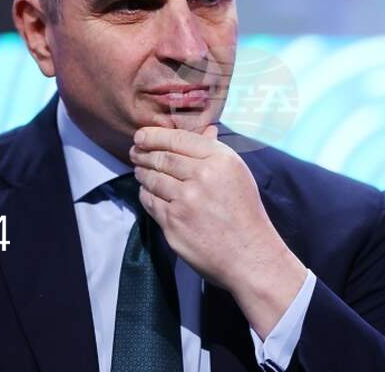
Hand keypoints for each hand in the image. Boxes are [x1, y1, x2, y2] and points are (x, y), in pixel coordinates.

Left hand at [130, 124, 306, 337]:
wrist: (249, 254)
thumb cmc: (246, 212)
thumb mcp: (238, 174)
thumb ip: (216, 152)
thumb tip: (206, 130)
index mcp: (220, 160)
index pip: (179, 139)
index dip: (154, 135)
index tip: (141, 135)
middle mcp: (202, 176)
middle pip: (161, 157)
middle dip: (143, 153)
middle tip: (135, 151)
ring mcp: (185, 201)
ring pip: (152, 179)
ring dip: (142, 172)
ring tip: (140, 169)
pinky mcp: (173, 223)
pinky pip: (151, 202)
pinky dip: (146, 194)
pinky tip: (147, 191)